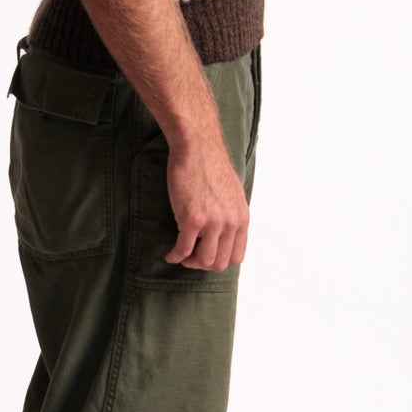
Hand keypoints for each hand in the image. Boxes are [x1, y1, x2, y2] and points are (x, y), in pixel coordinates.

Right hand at [164, 138, 248, 271]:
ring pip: (203, 260)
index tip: (207, 256)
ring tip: (181, 255)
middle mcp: (230, 223)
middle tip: (191, 258)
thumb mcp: (231, 193)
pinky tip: (170, 254)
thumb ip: (230, 215)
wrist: (196, 147)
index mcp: (241, 218)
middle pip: (219, 262)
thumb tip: (222, 233)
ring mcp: (212, 222)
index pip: (236, 256)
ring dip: (190, 262)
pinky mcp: (192, 219)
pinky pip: (183, 249)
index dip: (220, 260)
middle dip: (203, 264)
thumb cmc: (209, 164)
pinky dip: (175, 256)